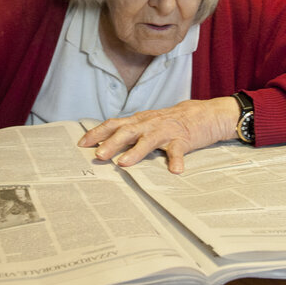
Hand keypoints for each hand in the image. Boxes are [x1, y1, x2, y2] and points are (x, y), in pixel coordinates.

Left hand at [77, 97, 239, 173]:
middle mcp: (149, 124)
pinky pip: (179, 150)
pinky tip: (175, 170)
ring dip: (135, 152)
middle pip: (127, 131)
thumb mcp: (148, 123)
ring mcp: (166, 131)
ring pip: (148, 140)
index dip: (98, 133)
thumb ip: (130, 131)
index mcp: (139, 121)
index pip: (114, 124)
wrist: (203, 114)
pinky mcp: (183, 139)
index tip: (82, 144)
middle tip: (98, 155)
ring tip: (124, 163)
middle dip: (111, 143)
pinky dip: (176, 160)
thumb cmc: (171, 122)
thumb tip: (105, 143)